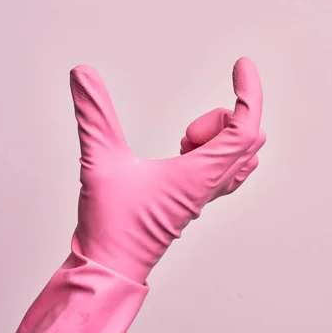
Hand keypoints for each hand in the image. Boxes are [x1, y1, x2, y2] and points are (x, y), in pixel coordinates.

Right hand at [69, 57, 265, 282]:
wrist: (111, 268)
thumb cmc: (110, 224)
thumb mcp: (100, 160)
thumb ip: (92, 114)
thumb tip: (83, 73)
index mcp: (200, 174)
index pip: (243, 127)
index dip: (248, 92)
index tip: (241, 64)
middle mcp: (211, 185)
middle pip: (247, 137)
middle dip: (222, 118)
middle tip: (183, 132)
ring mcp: (207, 194)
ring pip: (240, 153)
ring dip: (219, 135)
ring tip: (182, 144)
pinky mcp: (197, 198)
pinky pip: (227, 167)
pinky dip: (215, 149)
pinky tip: (182, 154)